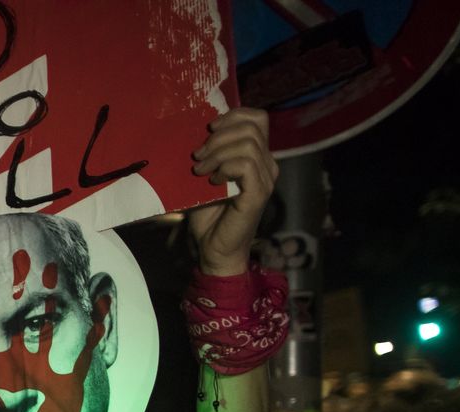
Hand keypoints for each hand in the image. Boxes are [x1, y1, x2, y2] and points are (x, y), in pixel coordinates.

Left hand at [188, 107, 278, 276]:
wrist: (213, 248)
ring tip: (200, 170)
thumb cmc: (207, 215)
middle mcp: (267, 164)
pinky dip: (225, 167)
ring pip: (248, 144)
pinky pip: (247, 165)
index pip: (257, 118)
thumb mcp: (204, 176)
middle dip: (219, 136)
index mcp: (257, 156)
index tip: (209, 128)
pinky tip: (212, 180)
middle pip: (252, 127)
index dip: (234, 115)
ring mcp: (265, 179)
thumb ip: (208, 154)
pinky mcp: (259, 193)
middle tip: (198, 156)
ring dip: (218, 153)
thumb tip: (192, 131)